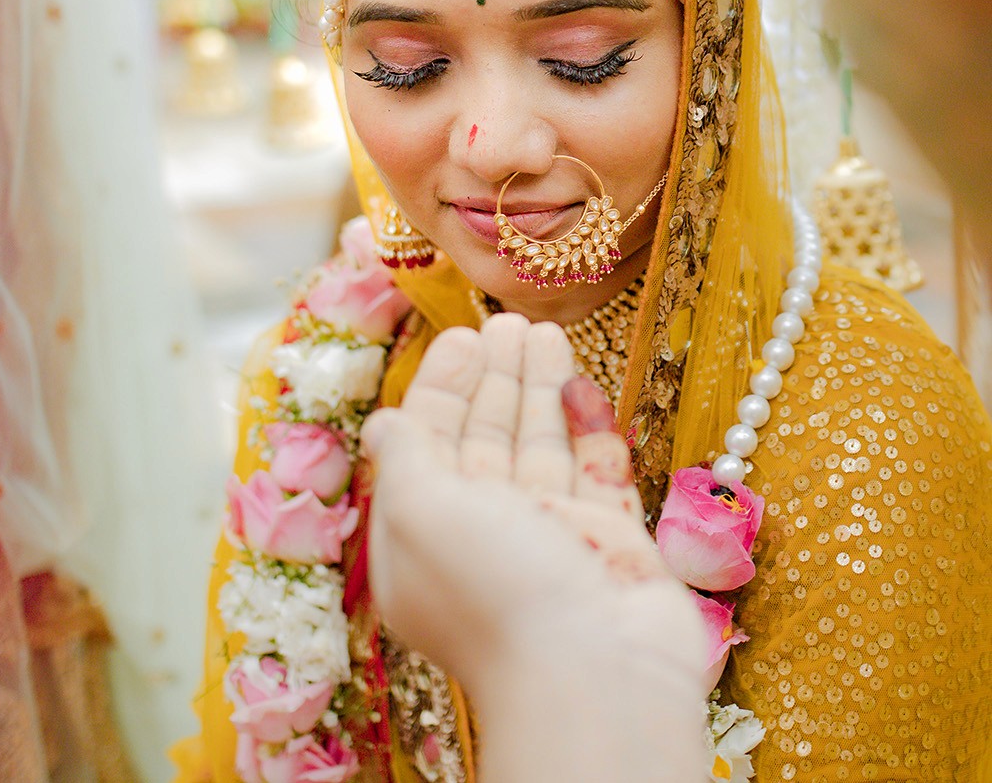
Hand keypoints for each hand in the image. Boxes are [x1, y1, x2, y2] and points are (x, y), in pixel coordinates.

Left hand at [362, 318, 706, 782]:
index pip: (429, 444)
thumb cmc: (494, 587)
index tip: (463, 336)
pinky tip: (583, 385)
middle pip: (489, 439)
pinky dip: (590, 429)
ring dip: (543, 388)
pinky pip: (598, 474)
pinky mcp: (611, 544)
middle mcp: (487, 536)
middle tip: (511, 321)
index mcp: (427, 536)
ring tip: (548, 331)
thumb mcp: (418, 512)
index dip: (443, 387)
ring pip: (545, 448)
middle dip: (497, 378)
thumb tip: (383, 423)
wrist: (595, 673)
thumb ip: (403, 457)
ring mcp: (552, 540)